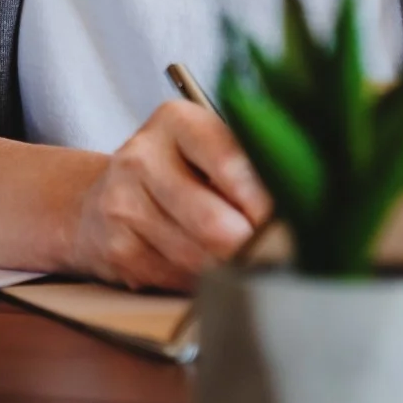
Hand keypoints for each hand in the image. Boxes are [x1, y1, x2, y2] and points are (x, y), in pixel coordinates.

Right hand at [68, 101, 273, 290]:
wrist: (102, 199)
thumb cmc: (179, 172)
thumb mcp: (210, 149)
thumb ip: (249, 168)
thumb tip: (301, 211)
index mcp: (176, 121)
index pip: (232, 164)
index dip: (266, 203)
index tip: (288, 222)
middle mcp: (141, 157)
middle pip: (216, 223)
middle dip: (251, 246)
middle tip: (273, 253)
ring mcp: (122, 204)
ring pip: (198, 258)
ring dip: (226, 268)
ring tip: (237, 258)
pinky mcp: (116, 248)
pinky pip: (176, 279)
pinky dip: (196, 281)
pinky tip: (197, 264)